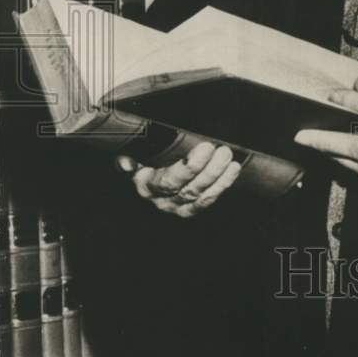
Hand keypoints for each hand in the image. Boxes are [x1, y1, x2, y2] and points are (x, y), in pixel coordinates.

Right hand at [115, 136, 241, 217]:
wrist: (143, 173)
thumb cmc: (139, 160)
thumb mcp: (129, 158)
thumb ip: (127, 162)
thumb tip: (124, 164)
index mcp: (146, 186)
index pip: (170, 181)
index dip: (190, 167)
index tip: (206, 148)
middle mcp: (161, 200)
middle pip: (189, 189)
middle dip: (210, 169)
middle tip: (223, 150)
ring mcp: (176, 207)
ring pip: (201, 196)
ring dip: (219, 176)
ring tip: (228, 157)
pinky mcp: (189, 208)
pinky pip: (208, 200)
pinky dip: (223, 184)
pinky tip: (233, 169)